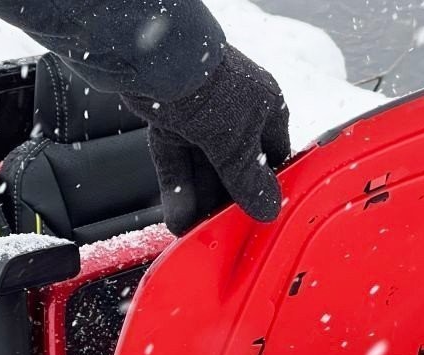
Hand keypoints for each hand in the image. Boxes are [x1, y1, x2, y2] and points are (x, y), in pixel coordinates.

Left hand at [125, 45, 290, 235]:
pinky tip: (179, 220)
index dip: (267, 189)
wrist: (149, 52)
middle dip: (227, 203)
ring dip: (200, 203)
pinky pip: (178, 162)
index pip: (274, 158)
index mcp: (266, 107)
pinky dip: (178, 190)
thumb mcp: (235, 143)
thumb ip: (249, 181)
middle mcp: (236, 110)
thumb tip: (268, 210)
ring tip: (198, 234)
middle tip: (226, 232)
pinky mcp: (170, 118)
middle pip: (235, 169)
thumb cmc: (206, 85)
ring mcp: (201, 114)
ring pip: (204, 168)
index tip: (262, 217)